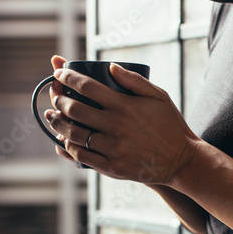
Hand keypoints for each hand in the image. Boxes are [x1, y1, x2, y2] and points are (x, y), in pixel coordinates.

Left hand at [45, 55, 200, 184]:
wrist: (181, 160)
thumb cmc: (170, 124)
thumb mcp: (159, 96)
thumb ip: (134, 80)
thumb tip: (109, 66)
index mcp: (125, 105)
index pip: (87, 86)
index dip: (68, 77)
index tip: (58, 73)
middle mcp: (116, 126)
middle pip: (75, 109)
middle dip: (58, 99)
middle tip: (55, 95)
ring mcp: (112, 148)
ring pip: (73, 133)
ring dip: (57, 122)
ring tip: (51, 115)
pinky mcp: (112, 167)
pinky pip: (81, 156)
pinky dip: (67, 146)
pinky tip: (63, 139)